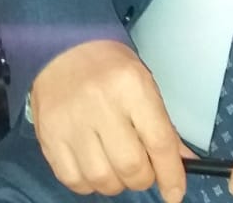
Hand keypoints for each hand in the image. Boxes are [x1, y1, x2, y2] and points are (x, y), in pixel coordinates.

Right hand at [28, 40, 191, 201]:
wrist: (61, 45)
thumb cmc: (107, 65)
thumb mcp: (143, 83)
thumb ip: (162, 126)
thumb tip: (182, 162)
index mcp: (131, 86)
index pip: (159, 142)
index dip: (171, 175)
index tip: (174, 193)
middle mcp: (100, 104)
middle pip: (131, 167)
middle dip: (143, 178)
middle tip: (142, 169)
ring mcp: (71, 122)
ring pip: (102, 180)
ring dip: (116, 183)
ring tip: (115, 165)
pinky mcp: (49, 136)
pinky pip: (74, 180)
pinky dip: (89, 183)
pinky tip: (93, 165)